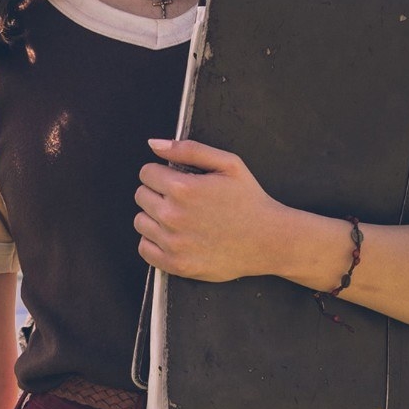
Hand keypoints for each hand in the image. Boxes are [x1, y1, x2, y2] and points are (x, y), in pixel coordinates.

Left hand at [134, 137, 341, 285]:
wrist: (269, 240)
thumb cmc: (249, 200)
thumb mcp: (228, 163)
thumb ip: (188, 150)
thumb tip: (153, 144)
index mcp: (183, 188)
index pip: (146, 173)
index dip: (162, 173)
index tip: (178, 181)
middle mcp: (173, 216)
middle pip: (141, 196)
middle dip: (158, 193)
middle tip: (184, 200)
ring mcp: (173, 243)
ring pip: (140, 222)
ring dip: (155, 217)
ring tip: (181, 218)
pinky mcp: (176, 264)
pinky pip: (144, 249)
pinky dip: (155, 242)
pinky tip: (175, 236)